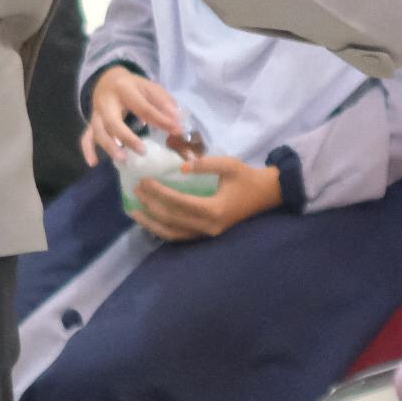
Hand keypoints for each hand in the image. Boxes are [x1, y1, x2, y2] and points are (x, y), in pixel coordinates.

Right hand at [81, 66, 184, 165]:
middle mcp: (107, 102)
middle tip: (142, 151)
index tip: (176, 131)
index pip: (143, 107)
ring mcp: (96, 113)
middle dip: (127, 137)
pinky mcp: (92, 122)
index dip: (160, 120)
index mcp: (125, 89)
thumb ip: (163, 101)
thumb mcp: (149, 86)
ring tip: (123, 159)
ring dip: (109, 146)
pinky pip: (86, 137)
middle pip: (113, 121)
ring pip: (98, 131)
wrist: (107, 79)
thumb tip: (177, 118)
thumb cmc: (133, 86)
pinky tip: (93, 163)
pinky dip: (88, 150)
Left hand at [129, 154, 281, 242]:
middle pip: (171, 219)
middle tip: (134, 191)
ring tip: (134, 212)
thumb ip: (204, 164)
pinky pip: (180, 235)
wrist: (267, 194)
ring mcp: (207, 234)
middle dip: (150, 206)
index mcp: (214, 209)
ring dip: (151, 223)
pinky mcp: (206, 235)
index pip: (179, 203)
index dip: (159, 193)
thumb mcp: (229, 165)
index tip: (144, 181)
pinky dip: (163, 229)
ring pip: (172, 233)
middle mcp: (208, 226)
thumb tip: (180, 167)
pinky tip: (151, 221)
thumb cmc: (247, 178)